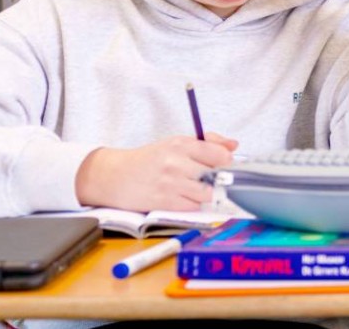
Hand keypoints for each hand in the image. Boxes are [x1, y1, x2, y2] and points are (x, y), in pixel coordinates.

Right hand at [75, 133, 238, 211]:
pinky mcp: (165, 202)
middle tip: (212, 180)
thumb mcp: (175, 144)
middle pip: (217, 175)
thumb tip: (234, 145)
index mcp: (181, 145)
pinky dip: (193, 204)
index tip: (223, 166)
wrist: (114, 176)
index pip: (220, 154)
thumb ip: (207, 142)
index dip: (227, 163)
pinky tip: (184, 197)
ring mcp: (171, 184)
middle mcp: (176, 163)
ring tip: (196, 189)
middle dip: (219, 179)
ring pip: (208, 193)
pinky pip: (193, 207)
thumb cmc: (148, 160)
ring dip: (207, 194)